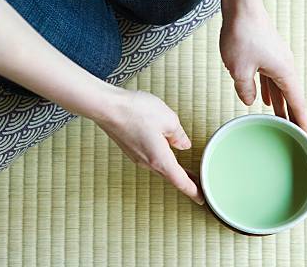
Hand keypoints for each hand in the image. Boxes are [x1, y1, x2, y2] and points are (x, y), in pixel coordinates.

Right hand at [93, 88, 204, 204]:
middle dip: (185, 179)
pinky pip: (149, 156)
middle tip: (198, 184)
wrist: (106, 107)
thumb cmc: (135, 112)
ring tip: (185, 167)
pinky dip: (160, 156)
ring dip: (172, 167)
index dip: (193, 191)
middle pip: (170, 175)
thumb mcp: (168, 119)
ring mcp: (136, 156)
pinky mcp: (130, 147)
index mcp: (160, 159)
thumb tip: (183, 144)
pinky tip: (164, 147)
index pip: (180, 181)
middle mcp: (147, 162)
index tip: (201, 199)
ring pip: (159, 165)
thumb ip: (179, 134)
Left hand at [220, 0, 306, 133]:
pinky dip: (270, 91)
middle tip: (298, 136)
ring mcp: (276, 59)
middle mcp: (284, 66)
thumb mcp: (239, 70)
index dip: (302, 121)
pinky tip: (265, 100)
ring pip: (280, 88)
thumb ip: (245, 89)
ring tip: (281, 123)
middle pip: (291, 97)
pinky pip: (270, 78)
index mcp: (284, 72)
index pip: (297, 103)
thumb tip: (250, 100)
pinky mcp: (266, 53)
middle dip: (293, 116)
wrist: (242, 7)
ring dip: (280, 105)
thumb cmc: (242, 36)